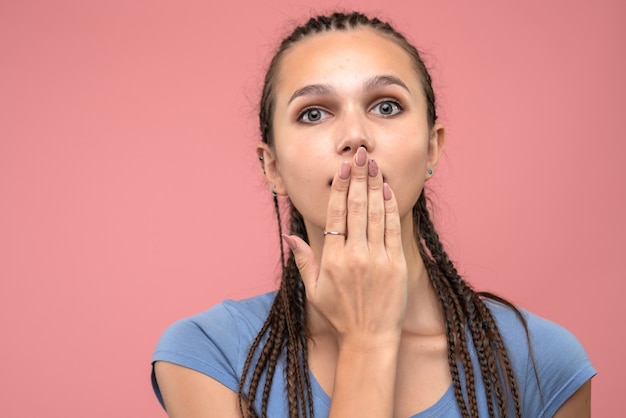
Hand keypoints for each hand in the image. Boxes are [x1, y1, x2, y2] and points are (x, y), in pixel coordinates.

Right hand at [284, 147, 407, 348]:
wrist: (370, 338)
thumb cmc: (340, 315)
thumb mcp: (314, 290)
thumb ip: (303, 260)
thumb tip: (290, 236)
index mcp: (333, 259)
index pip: (336, 214)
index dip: (339, 188)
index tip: (343, 168)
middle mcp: (355, 255)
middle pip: (356, 207)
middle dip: (358, 178)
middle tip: (360, 155)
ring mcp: (377, 259)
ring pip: (375, 214)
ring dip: (374, 186)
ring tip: (373, 164)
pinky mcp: (396, 263)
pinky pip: (392, 229)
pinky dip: (390, 208)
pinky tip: (387, 190)